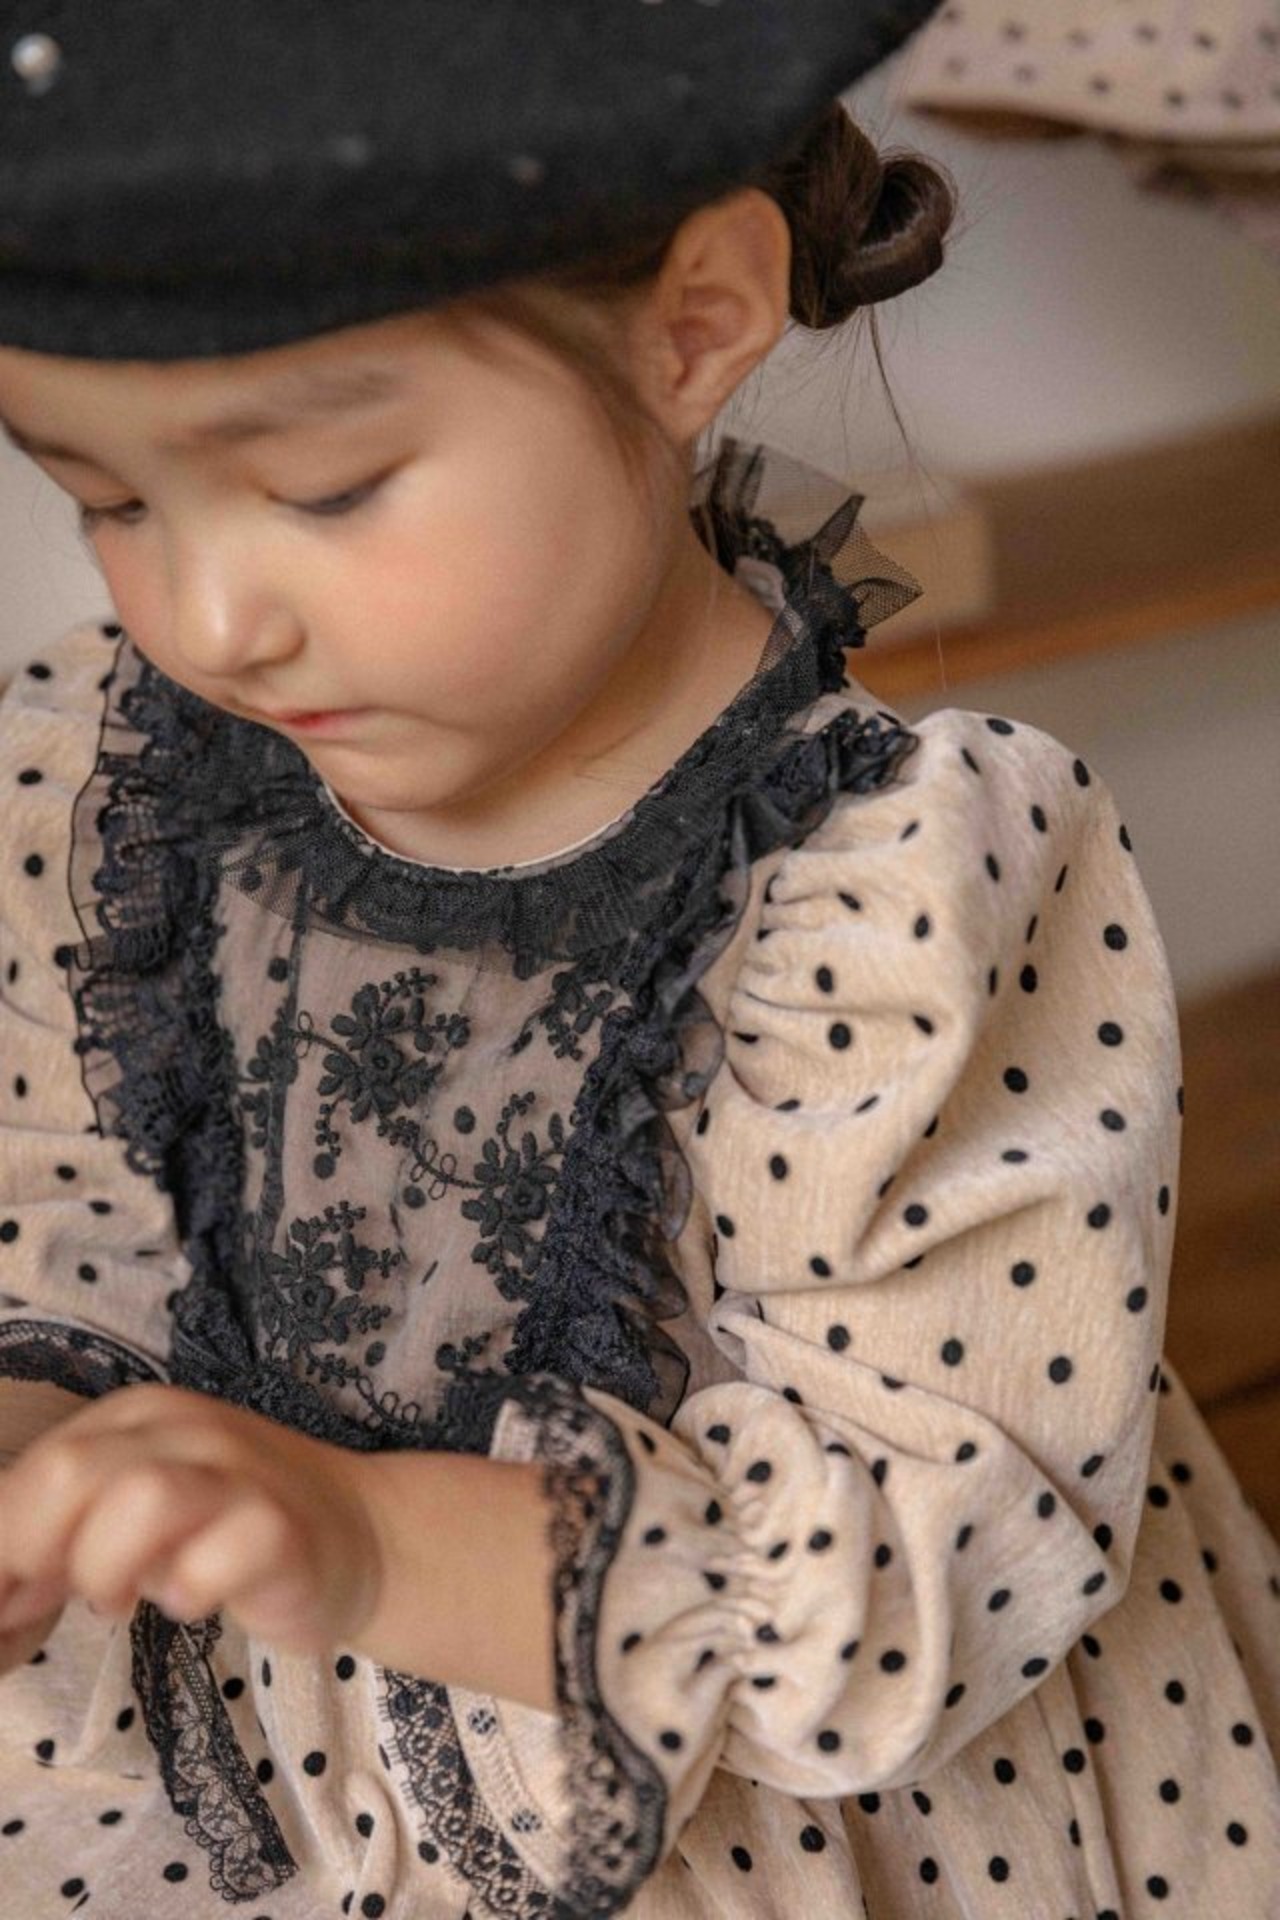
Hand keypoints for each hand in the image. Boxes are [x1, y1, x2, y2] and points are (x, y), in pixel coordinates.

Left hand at [0, 1383, 384, 1666]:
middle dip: (36, 1552)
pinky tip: (195, 1601)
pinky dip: (187, 1593)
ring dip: (106, 1568)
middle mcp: (186, 1429)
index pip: (36, 1466)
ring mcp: (239, 1474)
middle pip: (69, 1472)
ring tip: (122, 1600)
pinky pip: (213, 1559)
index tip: (14, 1596)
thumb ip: (66, 1532)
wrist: (360, 1533)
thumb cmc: (229, 1528)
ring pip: (138, 1500)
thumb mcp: (137, 1514)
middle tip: (59, 1597)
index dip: (2, 1541)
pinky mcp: (280, 1530)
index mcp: (139, 1415)